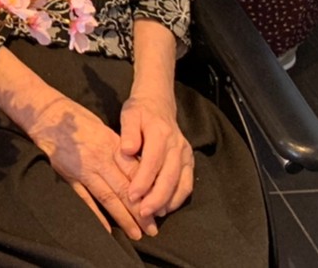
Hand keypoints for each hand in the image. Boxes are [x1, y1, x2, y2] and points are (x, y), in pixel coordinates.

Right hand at [25, 94, 145, 239]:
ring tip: (136, 233)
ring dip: (124, 218)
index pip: (135, 172)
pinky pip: (85, 199)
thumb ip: (120, 150)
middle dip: (140, 211)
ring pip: (108, 198)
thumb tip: (138, 170)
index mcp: (111, 144)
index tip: (160, 207)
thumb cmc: (77, 119)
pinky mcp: (68, 176)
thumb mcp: (104, 128)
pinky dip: (97, 215)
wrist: (46, 116)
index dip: (149, 191)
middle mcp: (99, 158)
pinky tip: (107, 228)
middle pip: (124, 189)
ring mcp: (83, 169)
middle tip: (152, 229)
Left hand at [119, 90, 193, 226]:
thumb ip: (128, 132)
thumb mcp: (129, 114)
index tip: (131, 195)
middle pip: (169, 176)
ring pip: (181, 183)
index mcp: (160, 133)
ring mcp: (185, 154)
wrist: (158, 103)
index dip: (142, 180)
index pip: (152, 161)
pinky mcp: (189, 161)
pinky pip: (187, 183)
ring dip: (168, 201)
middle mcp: (176, 145)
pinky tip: (164, 208)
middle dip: (156, 197)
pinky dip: (178, 198)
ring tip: (153, 214)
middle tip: (142, 212)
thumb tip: (127, 150)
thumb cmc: (140, 111)